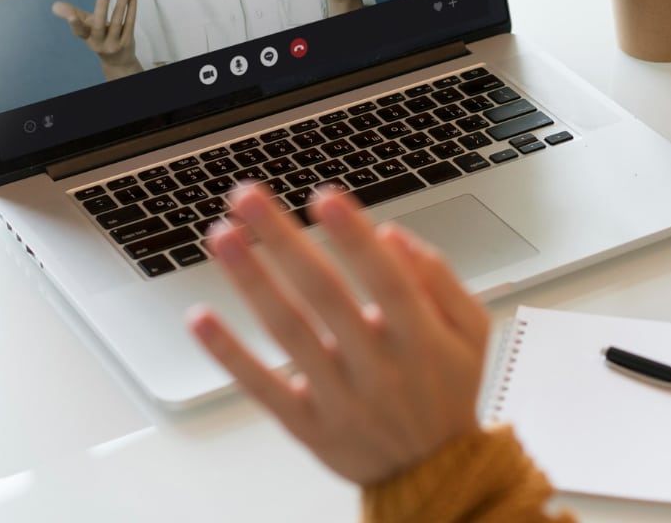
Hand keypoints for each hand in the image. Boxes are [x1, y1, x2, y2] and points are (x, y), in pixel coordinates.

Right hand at [51, 0, 141, 79]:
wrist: (118, 61)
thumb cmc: (99, 38)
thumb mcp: (85, 28)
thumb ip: (71, 14)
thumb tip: (54, 5)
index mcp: (87, 38)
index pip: (79, 31)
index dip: (74, 24)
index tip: (70, 15)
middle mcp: (100, 42)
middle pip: (100, 25)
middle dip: (102, 7)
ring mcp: (115, 42)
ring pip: (118, 19)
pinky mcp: (128, 39)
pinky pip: (130, 19)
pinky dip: (132, 4)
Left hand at [187, 185, 488, 485]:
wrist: (433, 473)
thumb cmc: (447, 389)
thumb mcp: (471, 331)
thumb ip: (438, 279)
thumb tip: (391, 235)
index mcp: (421, 338)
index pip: (386, 280)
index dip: (354, 238)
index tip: (324, 197)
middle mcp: (378, 367)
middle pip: (325, 295)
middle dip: (282, 239)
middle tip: (248, 196)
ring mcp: (340, 398)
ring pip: (289, 333)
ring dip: (252, 281)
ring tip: (223, 236)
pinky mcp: (307, 426)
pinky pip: (261, 387)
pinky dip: (229, 352)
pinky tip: (200, 318)